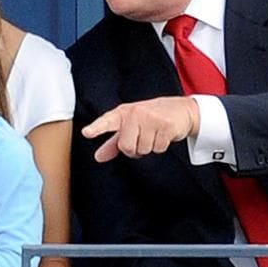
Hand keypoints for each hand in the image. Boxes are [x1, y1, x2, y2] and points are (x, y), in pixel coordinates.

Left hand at [81, 96, 199, 161]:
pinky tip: (163, 134)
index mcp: (123, 113)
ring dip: (149, 147)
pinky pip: (158, 149)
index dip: (97, 128)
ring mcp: (151, 118)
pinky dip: (161, 146)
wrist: (181, 109)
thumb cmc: (151, 118)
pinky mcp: (165, 125)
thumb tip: (98, 157)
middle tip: (142, 138)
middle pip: (126, 147)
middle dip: (134, 149)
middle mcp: (135, 113)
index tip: (86, 132)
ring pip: (143, 150)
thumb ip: (113, 143)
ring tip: (154, 134)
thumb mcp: (129, 127)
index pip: (107, 121)